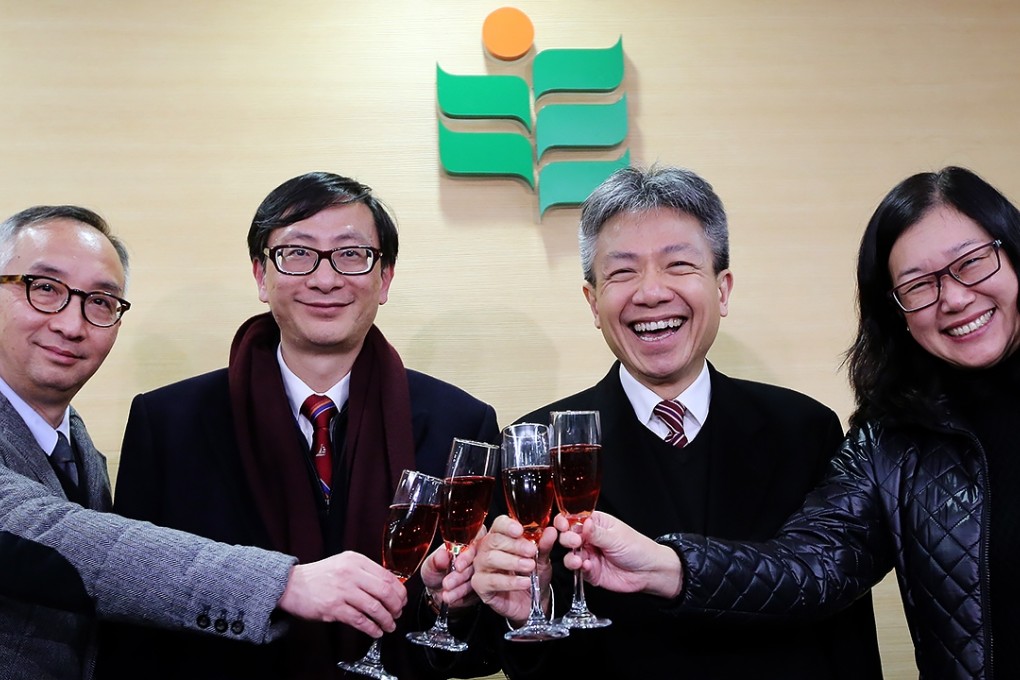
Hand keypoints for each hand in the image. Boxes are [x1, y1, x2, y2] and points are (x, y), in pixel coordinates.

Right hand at [277, 550, 406, 636]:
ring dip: (386, 620)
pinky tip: (376, 631)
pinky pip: (360, 620)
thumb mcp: (344, 563)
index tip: (402, 599)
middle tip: (398, 613)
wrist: (291, 585)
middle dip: (396, 606)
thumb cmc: (319, 576)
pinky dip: (372, 628)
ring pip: (375, 607)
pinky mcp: (333, 608)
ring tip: (389, 625)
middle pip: (385, 591)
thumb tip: (389, 586)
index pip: (387, 575)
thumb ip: (365, 572)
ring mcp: (342, 591)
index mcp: (356, 560)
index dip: (399, 591)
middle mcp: (350, 573)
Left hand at [420, 526, 484, 610]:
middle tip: (447, 584)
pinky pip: (477, 593)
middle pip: (478, 564)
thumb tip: (442, 554)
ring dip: (461, 589)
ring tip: (447, 595)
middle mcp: (477, 558)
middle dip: (461, 576)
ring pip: (477, 580)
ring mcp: (481, 573)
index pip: (474, 545)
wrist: (436, 592)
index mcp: (465, 545)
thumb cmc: (435, 572)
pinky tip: (452, 598)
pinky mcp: (483, 588)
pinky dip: (463, 597)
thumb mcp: (430, 565)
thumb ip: (436, 560)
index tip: (457, 566)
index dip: (467, 556)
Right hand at [471, 514, 555, 625]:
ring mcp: (481, 567)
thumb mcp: (541, 559)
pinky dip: (510, 581)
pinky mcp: (480, 585)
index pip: (499, 524)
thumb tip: (551, 531)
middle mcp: (486, 549)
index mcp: (500, 537)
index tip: (520, 531)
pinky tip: (524, 582)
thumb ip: (544, 545)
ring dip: (512, 561)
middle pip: (494, 540)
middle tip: (531, 551)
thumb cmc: (532, 576)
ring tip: (529, 566)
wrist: (532, 602)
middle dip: (514, 545)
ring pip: (490, 558)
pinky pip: (491, 580)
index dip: (508, 526)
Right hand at [554, 511, 682, 598]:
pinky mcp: (590, 571)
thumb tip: (581, 522)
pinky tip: (587, 566)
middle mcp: (589, 538)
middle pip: (567, 536)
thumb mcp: (616, 537)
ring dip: (570, 556)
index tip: (563, 525)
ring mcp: (589, 555)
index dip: (565, 521)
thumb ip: (596, 533)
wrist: (648, 572)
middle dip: (567, 539)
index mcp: (595, 524)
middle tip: (574, 542)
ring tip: (578, 559)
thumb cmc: (637, 548)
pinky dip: (579, 568)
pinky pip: (578, 570)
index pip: (573, 519)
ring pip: (569, 554)